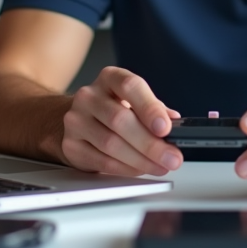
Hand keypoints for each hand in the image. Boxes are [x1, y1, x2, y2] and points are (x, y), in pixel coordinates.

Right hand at [60, 66, 182, 176]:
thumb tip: (176, 122)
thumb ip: (155, 109)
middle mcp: (89, 96)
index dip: (149, 108)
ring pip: (111, 144)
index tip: (165, 128)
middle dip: (150, 144)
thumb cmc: (113, 107)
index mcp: (110, 78)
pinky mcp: (71, 145)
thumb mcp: (135, 100)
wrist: (80, 119)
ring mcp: (76, 120)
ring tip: (160, 166)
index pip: (130, 86)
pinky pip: (102, 161)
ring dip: (141, 160)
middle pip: (120, 120)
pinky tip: (140, 169)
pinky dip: (126, 168)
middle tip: (171, 157)